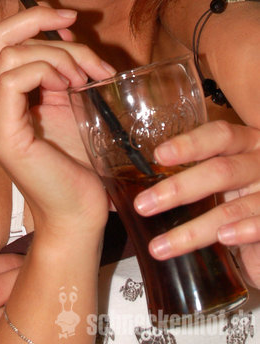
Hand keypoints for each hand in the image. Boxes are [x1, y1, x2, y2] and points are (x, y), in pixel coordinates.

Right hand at [0, 6, 112, 235]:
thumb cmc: (76, 160)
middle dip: (42, 24)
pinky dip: (46, 71)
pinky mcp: (2, 134)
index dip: (33, 17)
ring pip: (12, 54)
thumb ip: (59, 66)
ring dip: (57, 55)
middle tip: (82, 36)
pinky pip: (13, 79)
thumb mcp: (67, 99)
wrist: (78, 212)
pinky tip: (71, 87)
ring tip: (86, 76)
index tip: (70, 18)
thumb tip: (66, 29)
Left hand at [133, 120, 259, 287]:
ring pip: (231, 208)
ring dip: (193, 229)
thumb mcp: (219, 178)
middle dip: (178, 188)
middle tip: (143, 205)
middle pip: (220, 171)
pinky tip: (222, 238)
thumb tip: (135, 179)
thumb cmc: (238, 199)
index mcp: (245, 144)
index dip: (189, 144)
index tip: (158, 155)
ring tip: (162, 244)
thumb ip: (190, 172)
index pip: (219, 135)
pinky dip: (240, 231)